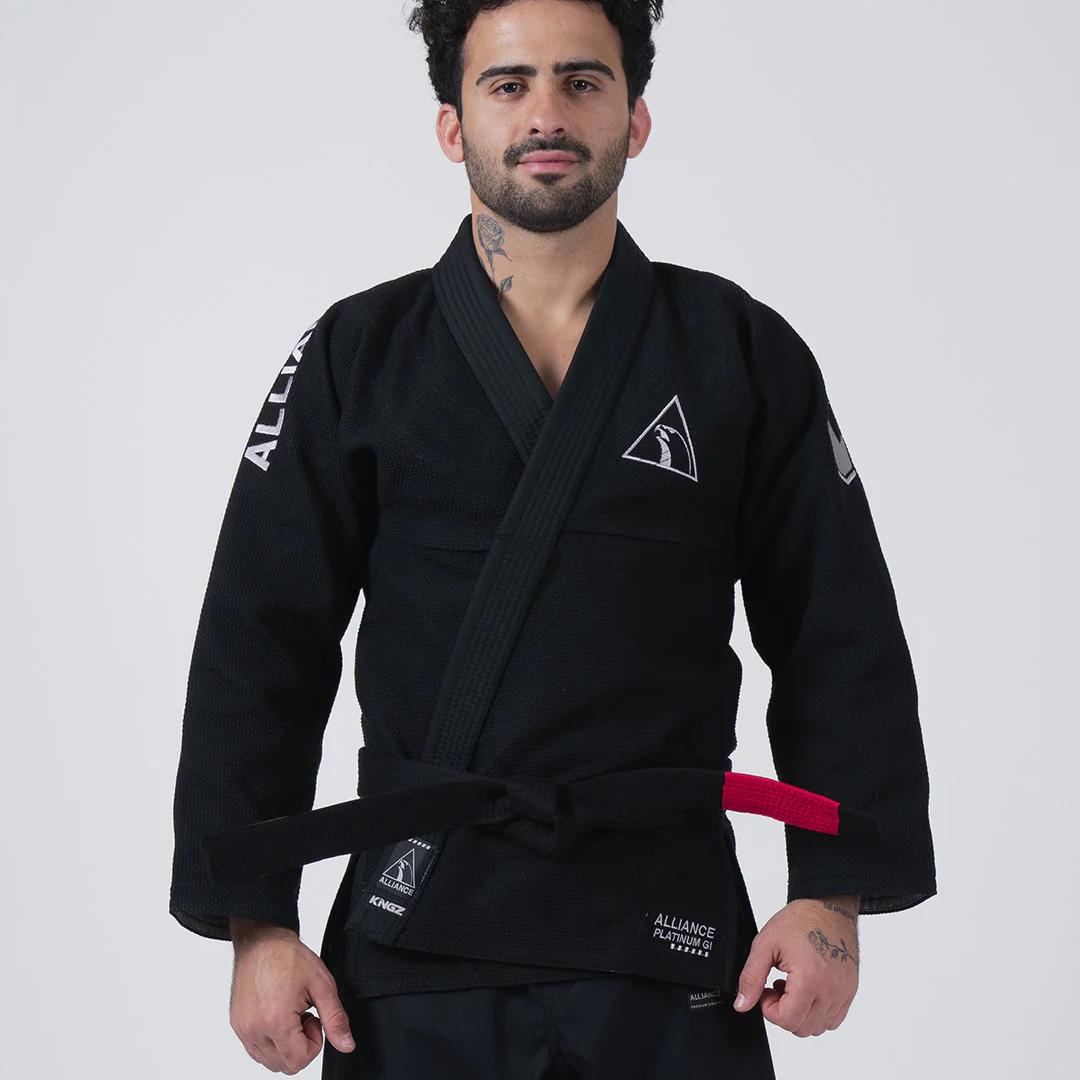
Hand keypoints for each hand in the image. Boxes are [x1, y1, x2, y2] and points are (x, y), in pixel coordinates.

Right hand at [228, 920, 355, 1072]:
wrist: (262, 941)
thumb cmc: (288, 957)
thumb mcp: (322, 984)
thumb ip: (335, 1019)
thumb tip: (346, 1044)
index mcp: (275, 1021)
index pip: (299, 1061)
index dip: (315, 1043)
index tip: (314, 1018)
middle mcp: (254, 1030)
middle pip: (284, 1065)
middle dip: (300, 1045)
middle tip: (303, 1015)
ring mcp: (242, 1030)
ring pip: (270, 1061)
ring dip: (285, 1045)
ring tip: (290, 1013)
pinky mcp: (237, 1026)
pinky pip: (256, 1050)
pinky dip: (271, 1040)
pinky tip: (277, 1014)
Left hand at [732, 895, 859, 1036]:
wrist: (828, 907)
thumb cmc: (800, 921)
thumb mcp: (765, 944)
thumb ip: (751, 977)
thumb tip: (742, 1005)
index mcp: (809, 978)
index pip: (788, 1020)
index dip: (769, 1009)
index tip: (766, 990)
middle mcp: (831, 990)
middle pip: (803, 1028)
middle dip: (784, 1012)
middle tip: (777, 987)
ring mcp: (844, 992)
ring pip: (819, 1027)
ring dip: (801, 1014)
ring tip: (792, 987)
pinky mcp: (850, 991)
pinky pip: (834, 1019)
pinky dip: (818, 1013)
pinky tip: (808, 990)